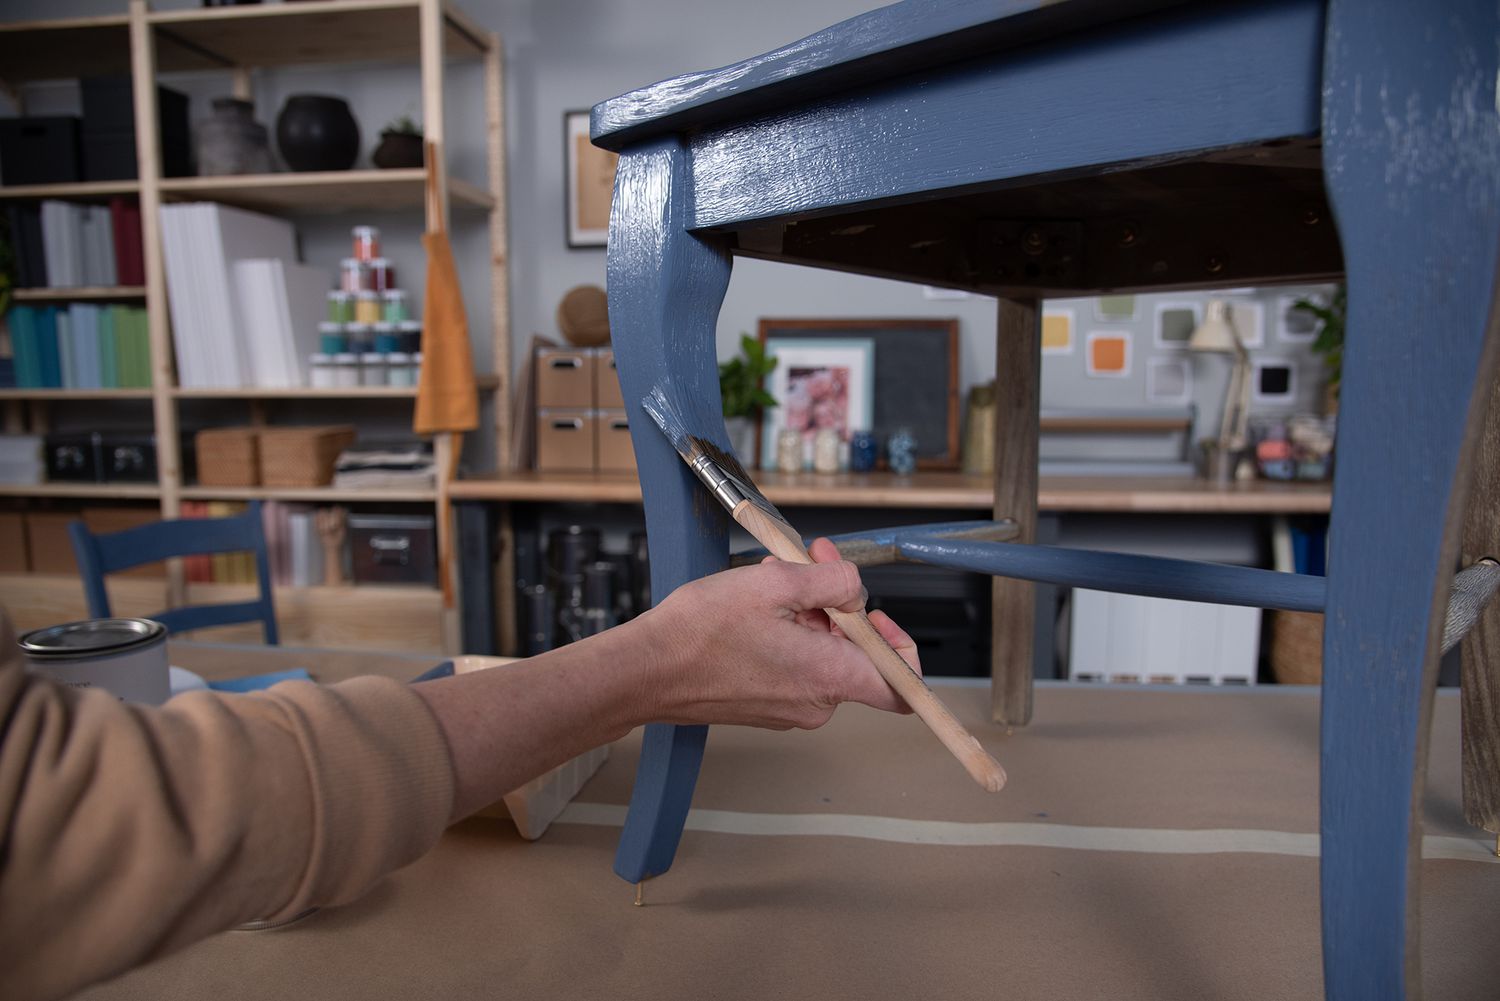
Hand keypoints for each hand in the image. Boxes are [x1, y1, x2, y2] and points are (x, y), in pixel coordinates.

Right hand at [633, 537, 920, 730]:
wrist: (647, 670)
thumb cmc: (701, 632)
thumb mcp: (775, 582)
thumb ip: (833, 581)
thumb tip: (855, 589)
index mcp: (829, 677)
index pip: (903, 687)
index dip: (901, 647)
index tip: (877, 615)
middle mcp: (816, 703)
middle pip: (855, 655)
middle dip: (837, 606)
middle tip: (810, 565)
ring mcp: (790, 709)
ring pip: (822, 656)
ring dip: (808, 615)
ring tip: (772, 584)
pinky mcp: (767, 707)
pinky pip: (796, 668)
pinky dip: (788, 635)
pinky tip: (758, 610)